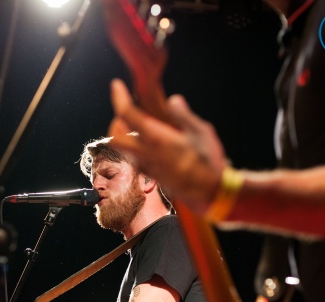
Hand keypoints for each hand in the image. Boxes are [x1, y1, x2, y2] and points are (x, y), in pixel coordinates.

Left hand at [107, 78, 226, 213]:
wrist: (210, 192)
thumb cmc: (208, 162)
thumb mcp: (200, 132)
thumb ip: (183, 115)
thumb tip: (172, 100)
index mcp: (157, 138)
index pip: (127, 115)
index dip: (119, 98)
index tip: (117, 85)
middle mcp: (147, 153)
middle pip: (114, 136)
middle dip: (116, 121)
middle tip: (129, 111)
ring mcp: (148, 166)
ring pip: (123, 149)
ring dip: (125, 135)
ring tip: (141, 125)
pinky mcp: (152, 175)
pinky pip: (135, 158)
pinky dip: (136, 147)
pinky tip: (153, 142)